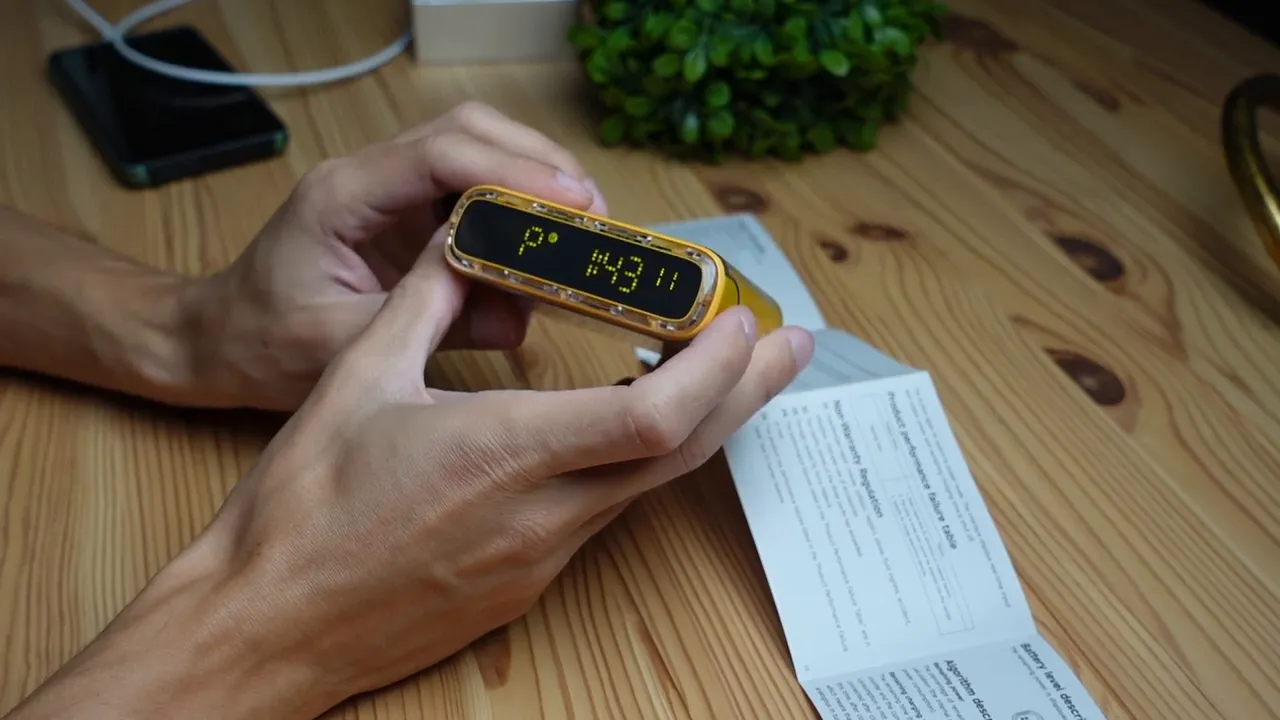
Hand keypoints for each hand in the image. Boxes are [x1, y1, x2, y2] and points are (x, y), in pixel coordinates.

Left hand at [187, 102, 607, 410]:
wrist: (221, 337)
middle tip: (593, 212)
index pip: (439, 156)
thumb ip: (427, 323)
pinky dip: (517, 205)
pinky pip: (471, 187)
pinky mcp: (405, 210)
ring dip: (534, 177)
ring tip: (583, 222)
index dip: (513, 172)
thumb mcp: (339, 346)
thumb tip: (515, 314)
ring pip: (475, 148)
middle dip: (538, 163)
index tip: (572, 204)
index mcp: (341, 196)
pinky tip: (545, 239)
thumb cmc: (263, 341)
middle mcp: (369, 176)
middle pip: (467, 132)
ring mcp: (388, 187)